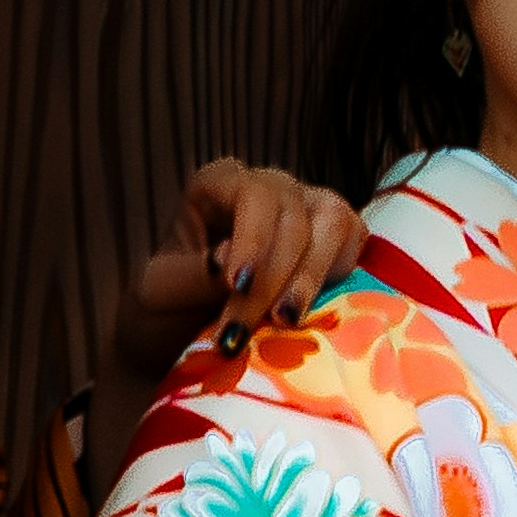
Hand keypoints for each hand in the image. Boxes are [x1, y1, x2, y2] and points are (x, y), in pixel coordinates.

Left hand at [105, 157, 368, 382]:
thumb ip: (193, 276)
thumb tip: (228, 265)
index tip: (239, 285)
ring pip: (330, 223)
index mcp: (219, 184)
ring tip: (284, 322)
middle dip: (271, 280)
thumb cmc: (172, 302)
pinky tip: (308, 311)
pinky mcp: (336, 235)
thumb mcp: (164, 291)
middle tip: (244, 333)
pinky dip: (334, 276)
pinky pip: (352, 243)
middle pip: (291, 217)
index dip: (252, 238)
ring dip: (309, 278)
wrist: (187, 330)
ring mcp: (308, 206)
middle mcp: (270, 185)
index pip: (251, 195)